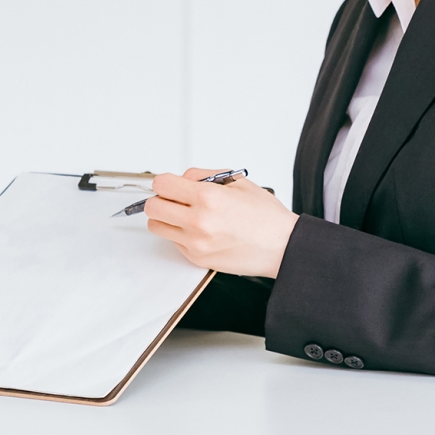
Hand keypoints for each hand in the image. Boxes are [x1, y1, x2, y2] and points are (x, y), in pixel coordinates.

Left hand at [144, 168, 297, 276]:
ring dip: (165, 217)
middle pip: (152, 207)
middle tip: (173, 198)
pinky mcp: (197, 259)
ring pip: (157, 226)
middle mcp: (198, 222)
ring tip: (184, 214)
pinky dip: (180, 234)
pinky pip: (173, 242)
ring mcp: (195, 243)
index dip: (164, 182)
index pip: (161, 185)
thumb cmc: (266, 217)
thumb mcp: (238, 182)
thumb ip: (203, 175)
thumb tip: (182, 178)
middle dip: (160, 199)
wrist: (282, 247)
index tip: (169, 183)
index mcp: (208, 198)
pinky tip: (198, 229)